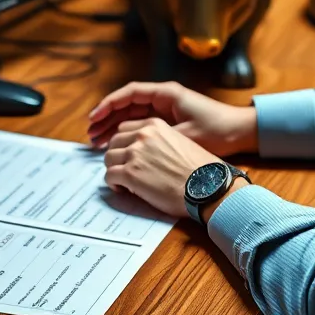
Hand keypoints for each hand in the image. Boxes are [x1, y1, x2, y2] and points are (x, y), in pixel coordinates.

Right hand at [88, 81, 257, 156]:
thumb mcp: (187, 134)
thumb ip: (159, 136)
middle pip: (128, 105)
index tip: (94, 117)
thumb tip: (132, 143)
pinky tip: (117, 145)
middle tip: (90, 134)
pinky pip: (142, 125)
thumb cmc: (218, 130)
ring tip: (97, 142)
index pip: (130, 94)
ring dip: (115, 127)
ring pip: (132, 116)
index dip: (109, 105)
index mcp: (167, 94)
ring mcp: (166, 109)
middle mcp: (164, 98)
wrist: (241, 131)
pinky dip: (128, 133)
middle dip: (107, 118)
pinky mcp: (170, 121)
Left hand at [103, 117, 223, 218]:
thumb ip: (158, 141)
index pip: (126, 128)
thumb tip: (145, 154)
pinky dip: (114, 184)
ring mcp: (135, 153)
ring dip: (114, 169)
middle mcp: (142, 135)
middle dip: (117, 156)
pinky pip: (110, 176)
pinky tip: (125, 190)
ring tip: (125, 181)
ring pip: (108, 158)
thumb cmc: (199, 169)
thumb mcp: (179, 141)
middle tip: (125, 169)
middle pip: (114, 141)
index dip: (125, 143)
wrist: (207, 185)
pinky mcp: (130, 173)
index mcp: (155, 125)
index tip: (128, 154)